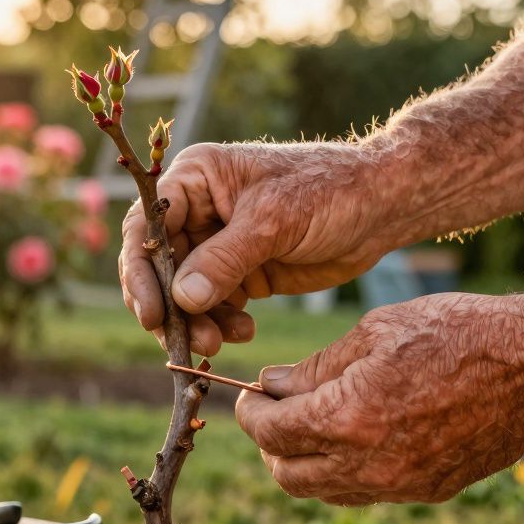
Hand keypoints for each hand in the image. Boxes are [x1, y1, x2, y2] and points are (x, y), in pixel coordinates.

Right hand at [120, 141, 397, 355]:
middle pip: (159, 267)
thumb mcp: (275, 221)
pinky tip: (245, 332)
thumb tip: (181, 298)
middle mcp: (197, 210)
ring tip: (219, 344)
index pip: (147, 227)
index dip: (141, 272)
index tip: (152, 315)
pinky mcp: (240, 273)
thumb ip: (225, 260)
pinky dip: (221, 325)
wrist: (382, 207)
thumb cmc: (329, 191)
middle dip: (171, 308)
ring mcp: (217, 244)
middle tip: (189, 342)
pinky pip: (214, 307)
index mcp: (195, 179)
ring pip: (184, 294)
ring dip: (196, 323)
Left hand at [236, 291, 523, 504]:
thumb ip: (316, 367)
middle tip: (274, 409)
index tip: (250, 395)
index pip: (271, 432)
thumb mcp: (376, 330)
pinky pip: (364, 493)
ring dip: (305, 461)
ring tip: (312, 419)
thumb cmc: (459, 332)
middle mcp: (371, 465)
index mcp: (350, 418)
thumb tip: (272, 384)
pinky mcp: (428, 491)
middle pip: (288, 474)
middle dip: (270, 442)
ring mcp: (402, 486)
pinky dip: (344, 471)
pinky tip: (355, 433)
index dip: (250, 412)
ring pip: (324, 492)